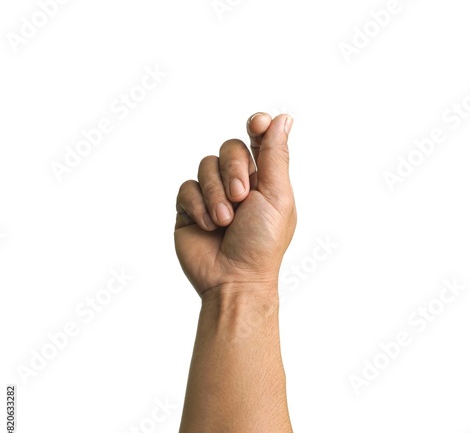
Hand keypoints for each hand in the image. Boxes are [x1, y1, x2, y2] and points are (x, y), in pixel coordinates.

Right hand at [174, 113, 295, 296]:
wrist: (234, 278)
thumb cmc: (262, 243)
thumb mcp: (277, 196)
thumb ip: (276, 156)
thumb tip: (283, 118)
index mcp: (264, 180)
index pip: (258, 140)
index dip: (257, 126)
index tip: (257, 123)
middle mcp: (237, 184)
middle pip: (229, 149)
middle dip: (234, 170)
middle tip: (242, 198)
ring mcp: (212, 195)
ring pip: (205, 166)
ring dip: (216, 194)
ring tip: (225, 221)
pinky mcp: (189, 208)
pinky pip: (186, 188)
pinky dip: (197, 206)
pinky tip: (207, 226)